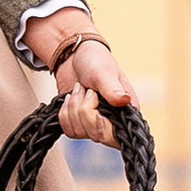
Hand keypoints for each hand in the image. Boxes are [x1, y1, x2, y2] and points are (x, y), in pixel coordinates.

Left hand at [23, 13, 136, 148]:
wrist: (74, 56)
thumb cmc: (95, 61)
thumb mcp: (104, 72)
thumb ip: (112, 89)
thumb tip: (124, 101)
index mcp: (126, 111)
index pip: (114, 133)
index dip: (98, 119)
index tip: (92, 95)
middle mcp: (113, 122)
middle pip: (95, 134)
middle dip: (83, 108)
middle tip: (86, 89)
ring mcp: (95, 125)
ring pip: (78, 132)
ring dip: (72, 107)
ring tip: (79, 89)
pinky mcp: (79, 124)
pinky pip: (68, 129)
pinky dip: (64, 113)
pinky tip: (71, 98)